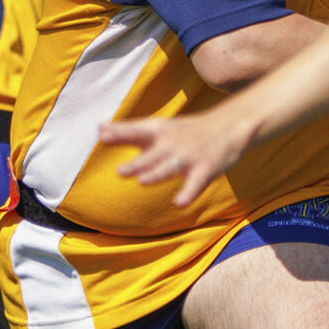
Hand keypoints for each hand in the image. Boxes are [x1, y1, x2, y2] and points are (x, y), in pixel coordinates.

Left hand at [98, 109, 252, 206]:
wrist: (230, 127)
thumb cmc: (187, 131)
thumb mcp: (159, 127)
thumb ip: (128, 131)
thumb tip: (98, 129)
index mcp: (160, 131)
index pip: (137, 130)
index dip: (120, 132)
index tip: (102, 134)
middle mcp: (173, 143)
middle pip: (153, 155)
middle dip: (139, 163)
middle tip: (120, 171)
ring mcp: (190, 157)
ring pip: (171, 167)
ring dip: (157, 174)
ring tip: (143, 181)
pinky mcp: (206, 169)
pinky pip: (196, 183)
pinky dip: (189, 193)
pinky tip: (179, 202)